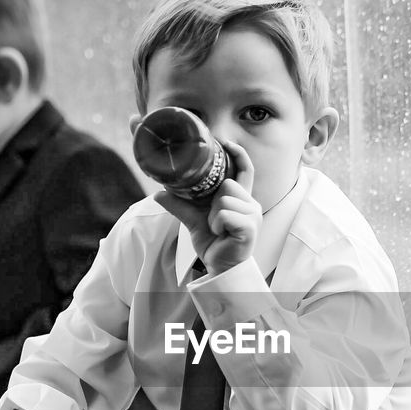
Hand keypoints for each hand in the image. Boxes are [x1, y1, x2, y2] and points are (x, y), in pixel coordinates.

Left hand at [155, 140, 259, 274]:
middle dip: (214, 200)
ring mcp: (253, 215)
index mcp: (240, 198)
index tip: (226, 142)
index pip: (245, 170)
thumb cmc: (213, 242)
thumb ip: (178, 204)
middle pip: (228, 183)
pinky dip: (217, 224)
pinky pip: (225, 213)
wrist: (219, 267)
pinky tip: (222, 234)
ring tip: (217, 228)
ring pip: (225, 198)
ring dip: (214, 215)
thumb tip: (157, 192)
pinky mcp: (250, 227)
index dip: (239, 155)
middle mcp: (251, 204)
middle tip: (214, 219)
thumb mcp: (192, 219)